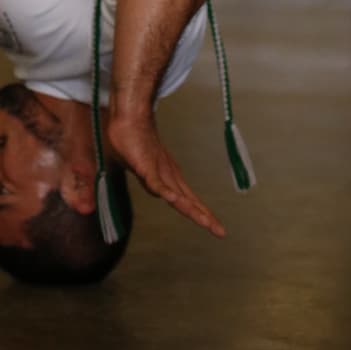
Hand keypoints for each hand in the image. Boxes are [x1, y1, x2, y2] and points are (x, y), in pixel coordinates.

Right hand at [106, 114, 225, 238]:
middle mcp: (168, 176)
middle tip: (220, 232)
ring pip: (176, 195)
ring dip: (191, 209)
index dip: (200, 214)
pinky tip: (173, 199)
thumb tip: (159, 191)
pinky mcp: (146, 166)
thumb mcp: (143, 168)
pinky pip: (156, 182)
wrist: (130, 117)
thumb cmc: (135, 140)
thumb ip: (151, 180)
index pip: (188, 200)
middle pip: (188, 201)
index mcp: (169, 178)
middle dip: (204, 217)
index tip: (214, 227)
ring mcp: (158, 171)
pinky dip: (165, 191)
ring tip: (205, 222)